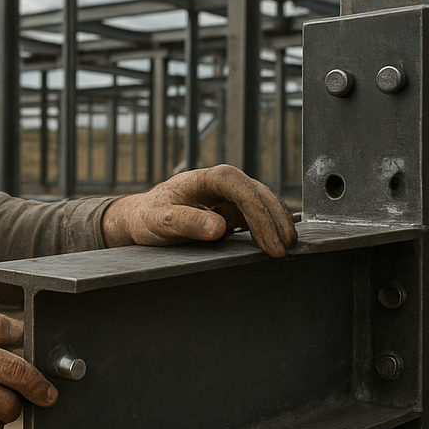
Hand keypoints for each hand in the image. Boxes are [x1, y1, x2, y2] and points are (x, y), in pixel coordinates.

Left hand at [101, 164, 296, 257]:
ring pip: (263, 204)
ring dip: (277, 224)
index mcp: (209, 178)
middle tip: (284, 250)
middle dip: (275, 221)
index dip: (261, 216)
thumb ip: (187, 222)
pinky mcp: (232, 209)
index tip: (270, 241)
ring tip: (286, 249)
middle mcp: (224, 182)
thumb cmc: (148, 216)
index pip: (244, 191)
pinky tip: (276, 243)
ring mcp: (230, 195)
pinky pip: (257, 216)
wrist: (142, 217)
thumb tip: (218, 228)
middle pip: (259, 196)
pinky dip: (269, 227)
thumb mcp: (161, 221)